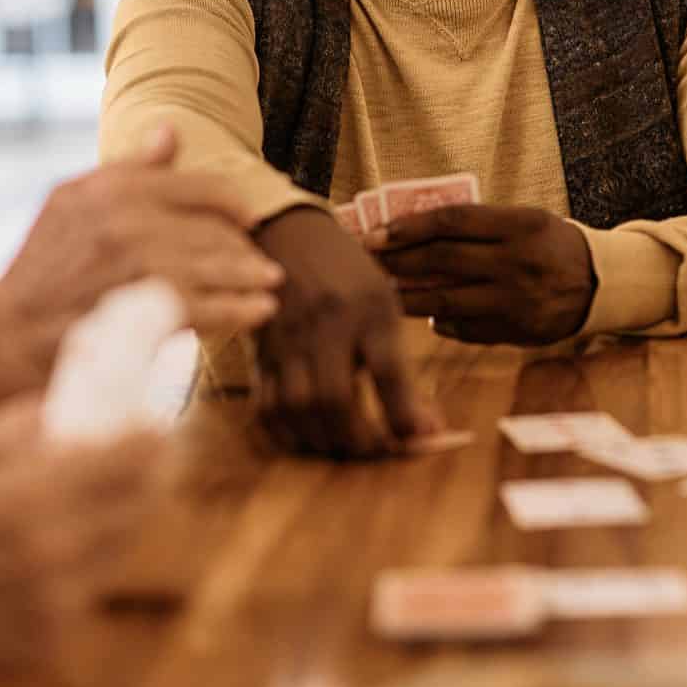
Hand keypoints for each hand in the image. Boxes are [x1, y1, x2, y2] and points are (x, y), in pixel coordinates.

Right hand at [0, 126, 282, 367]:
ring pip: (217, 268)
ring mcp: (136, 269)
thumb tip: (171, 130)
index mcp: (114, 189)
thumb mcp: (71, 201)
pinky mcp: (143, 314)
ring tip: (269, 284)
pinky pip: (210, 308)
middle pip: (213, 230)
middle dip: (244, 247)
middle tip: (264, 261)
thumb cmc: (42, 264)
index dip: (232, 202)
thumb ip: (128, 169)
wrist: (8, 330)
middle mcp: (127, 223)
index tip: (248, 217)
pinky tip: (258, 311)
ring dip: (251, 277)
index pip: (198, 186)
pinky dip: (240, 310)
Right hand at [251, 207, 441, 458]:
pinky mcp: (260, 353)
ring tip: (346, 448)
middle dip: (360, 440)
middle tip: (379, 452)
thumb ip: (400, 364)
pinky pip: (266, 406)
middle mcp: (326, 325)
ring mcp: (288, 340)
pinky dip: (288, 434)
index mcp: (368, 308)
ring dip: (324, 441)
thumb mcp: (384, 302)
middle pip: (336, 398)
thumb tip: (427, 427)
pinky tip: (309, 438)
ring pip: (298, 407)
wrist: (287, 234)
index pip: (389, 370)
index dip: (406, 414)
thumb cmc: (348, 273)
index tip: (423, 439)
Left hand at [369, 204, 599, 346]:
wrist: (599, 283)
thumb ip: (477, 226)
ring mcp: (516, 301)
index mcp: (520, 225)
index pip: (451, 222)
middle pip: (442, 261)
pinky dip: (440, 320)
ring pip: (445, 301)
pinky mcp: (516, 332)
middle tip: (366, 261)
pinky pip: (464, 327)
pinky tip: (425, 314)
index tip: (376, 233)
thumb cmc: (550, 243)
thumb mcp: (523, 220)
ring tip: (380, 290)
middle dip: (397, 261)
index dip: (408, 227)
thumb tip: (412, 236)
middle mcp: (517, 263)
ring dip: (406, 296)